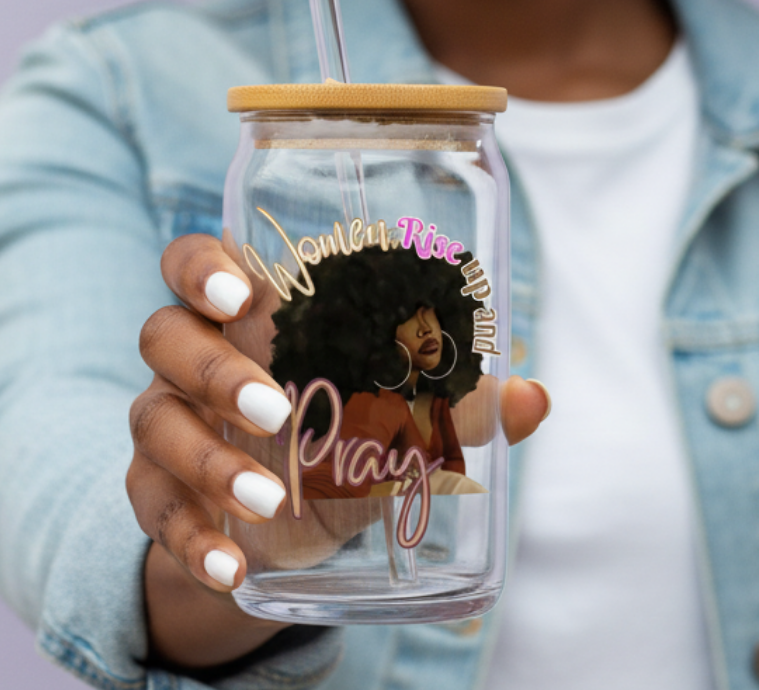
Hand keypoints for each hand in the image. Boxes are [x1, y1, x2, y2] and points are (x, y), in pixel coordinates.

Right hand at [126, 233, 550, 666]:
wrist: (299, 523)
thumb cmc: (351, 440)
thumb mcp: (404, 421)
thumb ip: (464, 406)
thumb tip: (534, 399)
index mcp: (255, 318)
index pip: (196, 262)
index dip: (201, 268)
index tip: (238, 294)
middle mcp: (199, 361)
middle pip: (165, 336)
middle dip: (214, 370)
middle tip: (276, 410)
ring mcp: (172, 423)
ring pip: (155, 421)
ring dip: (209, 462)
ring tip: (269, 499)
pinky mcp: (162, 491)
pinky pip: (154, 507)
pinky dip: (191, 539)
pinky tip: (233, 566)